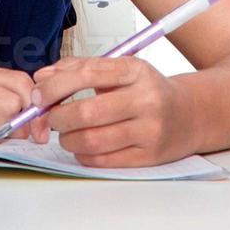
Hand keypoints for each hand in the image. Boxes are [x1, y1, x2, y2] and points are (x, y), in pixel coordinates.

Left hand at [23, 56, 189, 166]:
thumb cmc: (148, 92)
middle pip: (86, 112)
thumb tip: (42, 77)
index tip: (39, 95)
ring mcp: (149, 130)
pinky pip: (101, 160)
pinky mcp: (148, 156)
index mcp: (136, 71)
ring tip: (68, 133)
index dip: (55, 86)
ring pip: (91, 140)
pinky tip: (84, 146)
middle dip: (57, 117)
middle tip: (51, 118)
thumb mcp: (121, 71)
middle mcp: (146, 99)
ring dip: (67, 139)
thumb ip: (80, 69)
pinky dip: (82, 154)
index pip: (87, 75)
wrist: (190, 114)